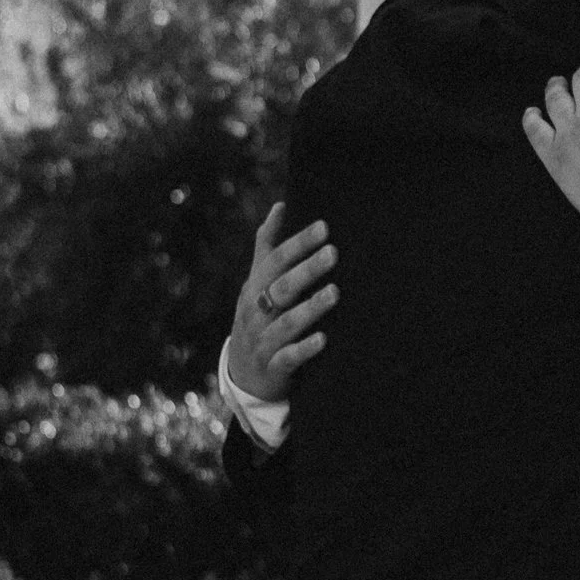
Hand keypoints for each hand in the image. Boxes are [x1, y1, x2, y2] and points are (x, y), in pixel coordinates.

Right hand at [230, 202, 335, 401]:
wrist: (244, 374)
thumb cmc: (258, 317)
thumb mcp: (258, 282)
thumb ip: (268, 245)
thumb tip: (280, 204)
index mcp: (256, 287)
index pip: (276, 261)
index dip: (298, 244)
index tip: (324, 227)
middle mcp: (256, 312)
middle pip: (281, 288)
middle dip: (307, 270)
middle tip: (333, 252)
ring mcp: (262, 340)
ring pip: (285, 323)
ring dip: (310, 308)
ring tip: (335, 292)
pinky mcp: (273, 368)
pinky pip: (288, 358)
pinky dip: (304, 349)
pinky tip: (324, 339)